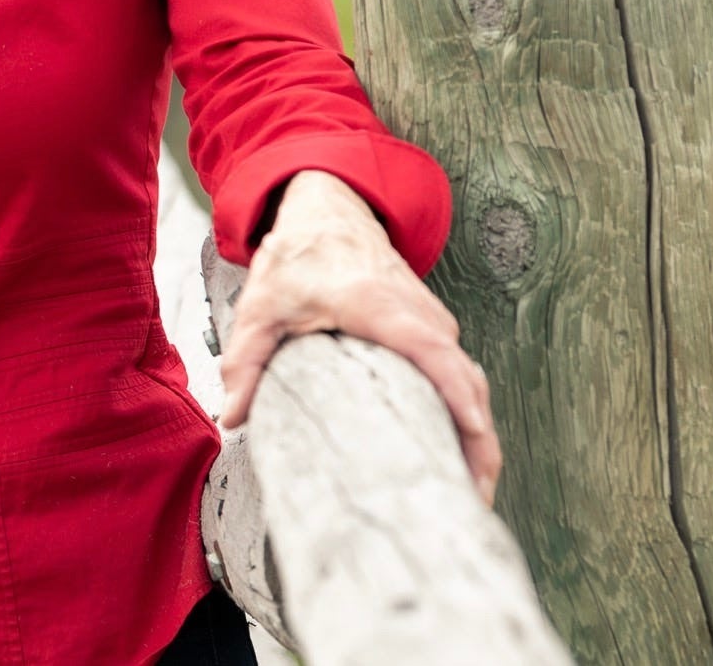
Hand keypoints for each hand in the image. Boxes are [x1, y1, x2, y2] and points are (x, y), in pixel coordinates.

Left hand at [217, 169, 501, 508]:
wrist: (328, 211)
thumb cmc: (298, 257)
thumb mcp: (262, 304)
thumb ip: (246, 360)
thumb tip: (233, 416)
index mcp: (375, 305)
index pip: (430, 350)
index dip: (455, 392)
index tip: (474, 434)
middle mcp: (415, 312)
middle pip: (464, 378)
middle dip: (478, 440)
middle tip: (471, 500)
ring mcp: (431, 318)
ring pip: (469, 379)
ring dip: (477, 433)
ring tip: (469, 492)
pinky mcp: (434, 327)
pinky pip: (460, 372)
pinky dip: (467, 412)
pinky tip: (458, 455)